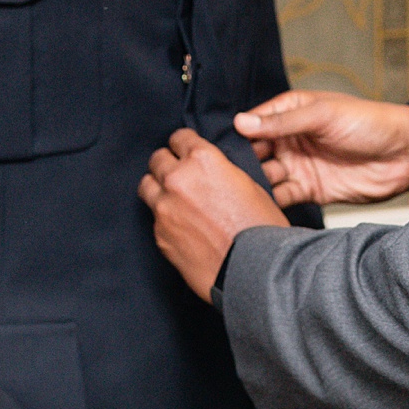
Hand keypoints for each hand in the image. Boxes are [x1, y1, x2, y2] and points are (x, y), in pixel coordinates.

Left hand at [141, 129, 288, 300]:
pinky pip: (154, 218)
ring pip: (147, 186)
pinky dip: (165, 219)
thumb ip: (221, 173)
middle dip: (168, 164)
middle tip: (180, 174)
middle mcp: (177, 179)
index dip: (185, 144)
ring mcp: (164, 208)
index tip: (186, 150)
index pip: (180, 138)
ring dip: (159, 188)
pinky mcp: (159, 235)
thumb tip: (210, 174)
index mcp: (202, 160)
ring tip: (175, 199)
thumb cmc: (261, 229)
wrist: (254, 270)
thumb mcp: (249, 185)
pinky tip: (184, 228)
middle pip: (157, 159)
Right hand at [234, 90, 408, 207]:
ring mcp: (299, 165)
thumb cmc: (369, 122)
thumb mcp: (323, 115)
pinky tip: (259, 206)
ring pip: (266, 177)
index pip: (253, 124)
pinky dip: (271, 202)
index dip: (236, 136)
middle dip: (240, 165)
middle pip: (254, 153)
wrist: (405, 154)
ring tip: (237, 195)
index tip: (215, 150)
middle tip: (222, 178)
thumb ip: (283, 122)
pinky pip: (284, 196)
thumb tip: (242, 123)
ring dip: (254, 185)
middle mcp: (291, 139)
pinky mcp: (311, 189)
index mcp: (291, 112)